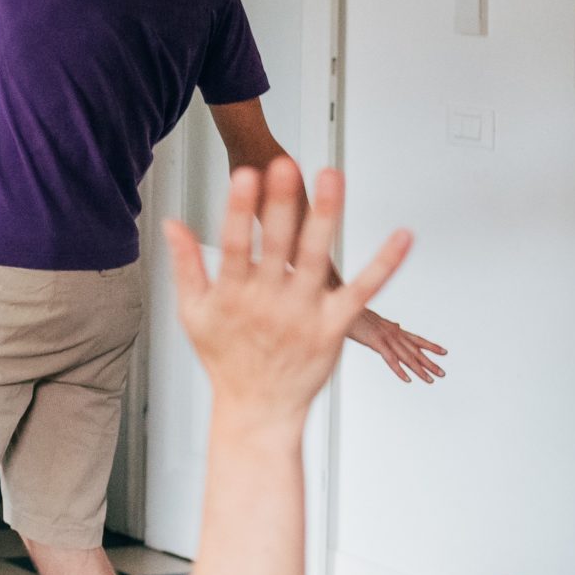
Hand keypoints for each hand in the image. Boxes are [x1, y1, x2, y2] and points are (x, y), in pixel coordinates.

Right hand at [162, 159, 411, 423]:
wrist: (257, 409)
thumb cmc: (226, 360)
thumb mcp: (193, 313)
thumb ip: (186, 266)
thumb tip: (173, 225)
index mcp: (234, 295)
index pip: (234, 244)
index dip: (239, 209)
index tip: (244, 175)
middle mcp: (269, 302)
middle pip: (276, 244)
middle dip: (280, 204)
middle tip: (286, 165)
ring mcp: (303, 313)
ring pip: (317, 257)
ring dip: (327, 216)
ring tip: (332, 178)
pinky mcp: (334, 327)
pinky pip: (364, 292)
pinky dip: (384, 264)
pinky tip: (402, 236)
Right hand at [347, 306, 446, 382]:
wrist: (344, 307)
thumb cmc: (357, 315)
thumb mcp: (375, 320)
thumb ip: (388, 326)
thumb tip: (398, 326)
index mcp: (394, 329)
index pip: (417, 339)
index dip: (431, 346)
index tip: (443, 352)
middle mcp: (394, 333)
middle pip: (416, 351)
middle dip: (430, 363)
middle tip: (441, 373)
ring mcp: (386, 338)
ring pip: (407, 357)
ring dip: (419, 369)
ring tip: (429, 379)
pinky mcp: (376, 342)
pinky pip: (390, 359)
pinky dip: (399, 370)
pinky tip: (407, 379)